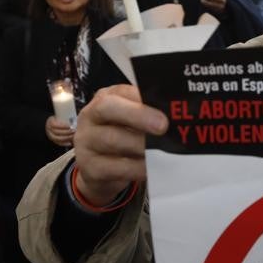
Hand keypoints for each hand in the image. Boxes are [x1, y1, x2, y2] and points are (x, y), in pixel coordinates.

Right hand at [45, 115, 74, 146]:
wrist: (51, 124)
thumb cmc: (58, 118)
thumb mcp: (59, 114)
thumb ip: (66, 113)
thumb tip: (79, 113)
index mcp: (50, 122)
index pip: (55, 125)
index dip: (63, 126)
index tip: (70, 125)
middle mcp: (48, 130)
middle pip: (57, 132)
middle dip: (66, 132)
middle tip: (74, 130)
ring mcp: (50, 136)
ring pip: (58, 139)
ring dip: (66, 138)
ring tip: (73, 135)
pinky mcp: (53, 141)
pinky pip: (58, 143)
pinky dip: (64, 144)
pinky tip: (70, 143)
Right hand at [72, 84, 164, 206]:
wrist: (97, 172)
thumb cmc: (121, 138)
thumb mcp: (130, 123)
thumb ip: (148, 113)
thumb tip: (177, 114)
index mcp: (105, 98)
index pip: (121, 91)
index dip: (142, 96)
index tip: (165, 103)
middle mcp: (90, 116)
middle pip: (108, 108)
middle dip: (137, 115)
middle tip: (162, 126)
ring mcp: (85, 142)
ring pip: (112, 139)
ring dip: (141, 146)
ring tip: (162, 150)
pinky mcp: (89, 168)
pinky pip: (114, 167)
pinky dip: (136, 168)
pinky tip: (151, 169)